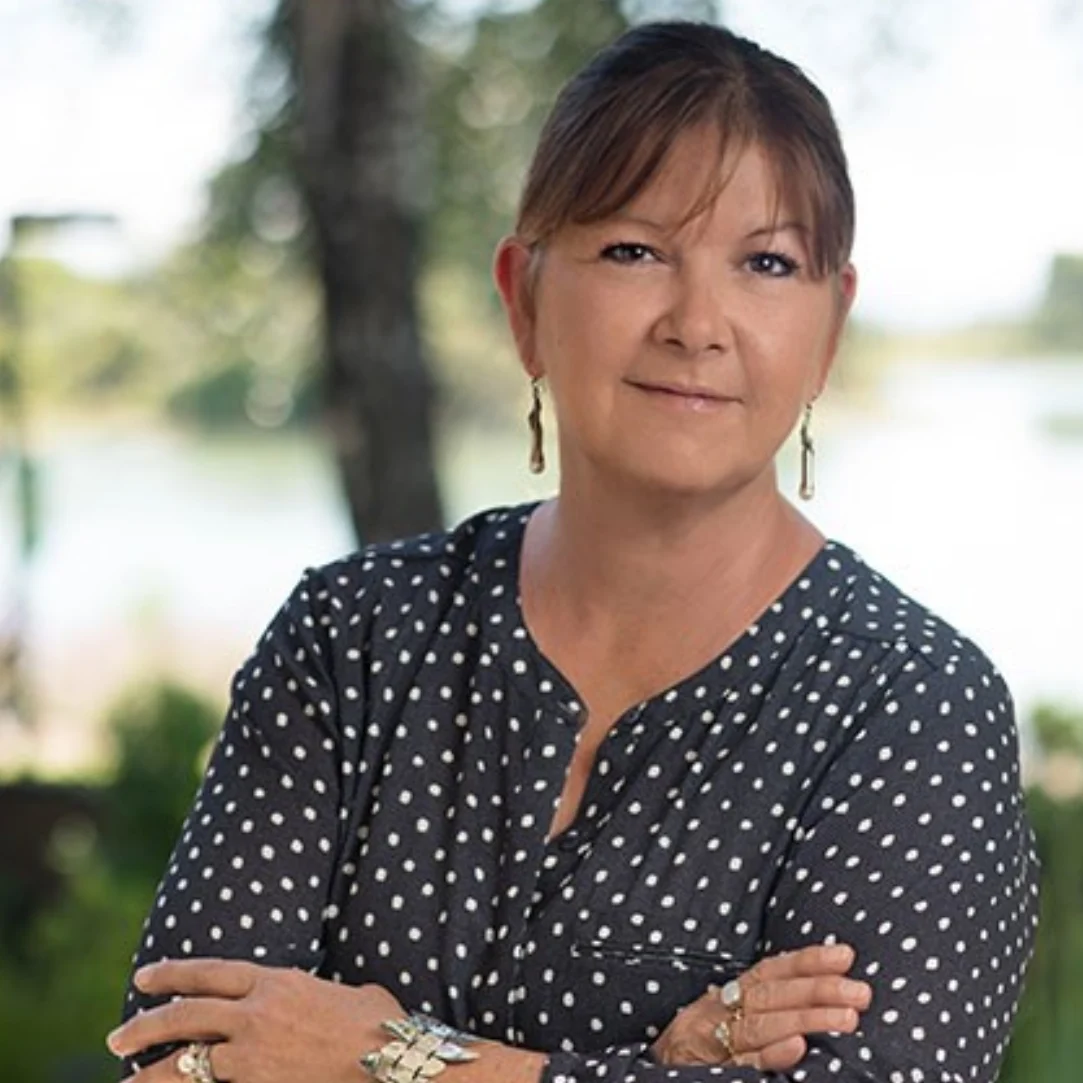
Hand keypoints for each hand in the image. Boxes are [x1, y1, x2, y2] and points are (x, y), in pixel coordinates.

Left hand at [107, 958, 404, 1081]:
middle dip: (146, 1025)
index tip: (146, 976)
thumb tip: (318, 999)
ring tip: (127, 1078)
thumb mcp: (344, 992)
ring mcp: (253, 1053)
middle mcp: (256, 1012)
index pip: (210, 973)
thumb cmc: (379, 1023)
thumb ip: (315, 993)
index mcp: (276, 980)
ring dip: (153, 1070)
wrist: (390, 1058)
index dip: (173, 973)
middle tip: (117, 1038)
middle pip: (185, 1014)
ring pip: (187, 1060)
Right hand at [650, 944, 872, 1071]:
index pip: (767, 972)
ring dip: (804, 1019)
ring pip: (757, 1026)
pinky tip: (797, 1050)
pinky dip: (768, 1057)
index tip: (845, 955)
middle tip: (860, 993)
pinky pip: (738, 1067)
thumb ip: (757, 1014)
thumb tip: (816, 1004)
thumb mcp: (718, 1029)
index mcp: (719, 1000)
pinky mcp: (703, 1075)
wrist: (645, 1081)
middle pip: (767, 997)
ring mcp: (706, 1047)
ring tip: (846, 1018)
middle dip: (816, 991)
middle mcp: (710, 1015)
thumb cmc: (691, 1060)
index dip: (805, 962)